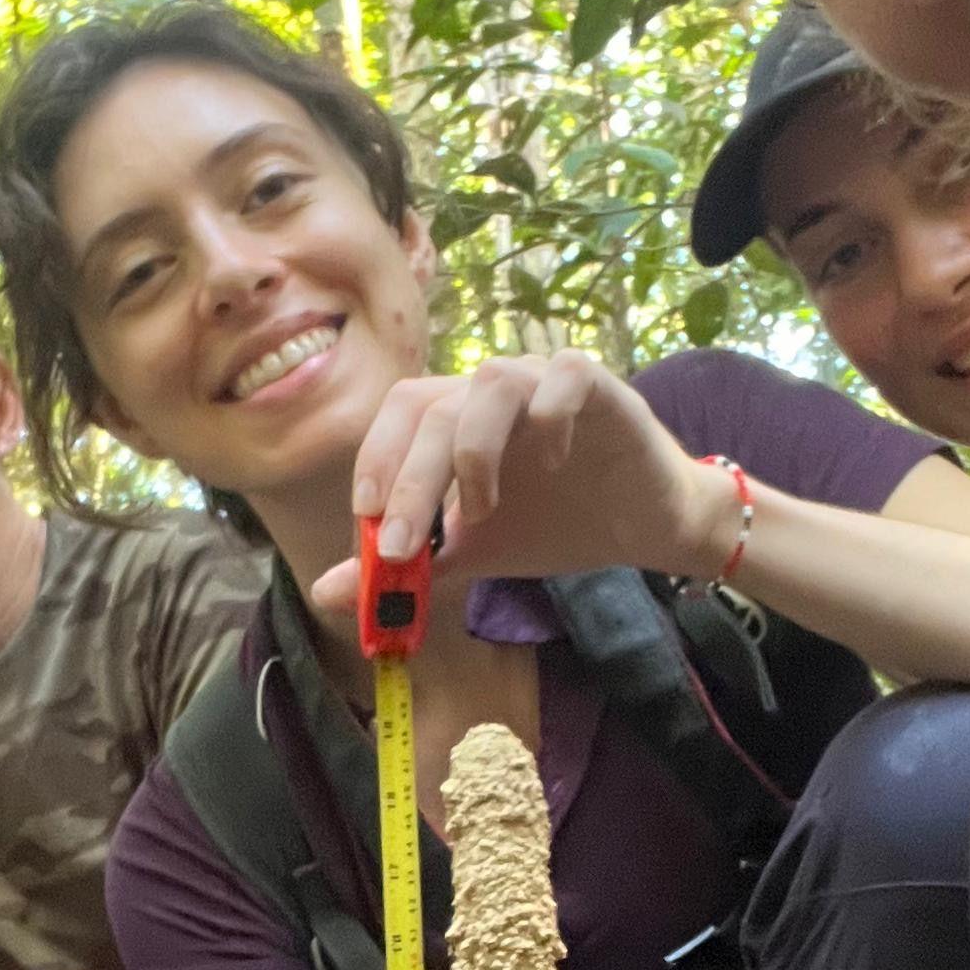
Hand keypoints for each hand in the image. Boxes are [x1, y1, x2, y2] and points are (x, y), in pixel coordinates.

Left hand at [306, 354, 740, 616]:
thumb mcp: (471, 553)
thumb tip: (328, 594)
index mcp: (458, 418)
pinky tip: (553, 466)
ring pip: (492, 382)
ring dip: (473, 452)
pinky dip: (550, 417)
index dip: (378, 462)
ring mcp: (545, 384)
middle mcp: (494, 393)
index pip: (401, 414)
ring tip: (480, 514)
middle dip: (410, 481)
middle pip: (434, 406)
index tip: (371, 528)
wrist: (641, 526)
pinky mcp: (601, 388)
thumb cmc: (553, 525)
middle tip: (404, 548)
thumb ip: (408, 566)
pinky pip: (567, 374)